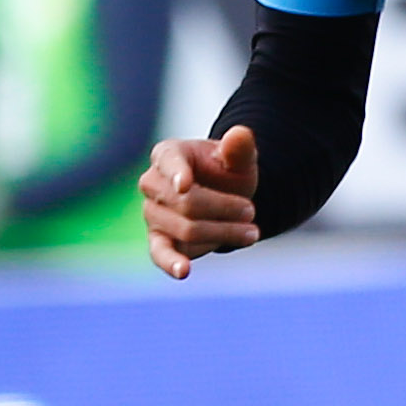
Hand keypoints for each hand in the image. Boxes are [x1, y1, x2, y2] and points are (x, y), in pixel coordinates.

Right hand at [144, 128, 259, 280]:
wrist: (228, 196)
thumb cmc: (228, 171)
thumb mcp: (240, 158)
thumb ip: (240, 147)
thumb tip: (240, 134)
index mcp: (167, 154)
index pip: (168, 161)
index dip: (177, 174)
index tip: (185, 186)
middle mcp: (153, 183)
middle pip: (187, 202)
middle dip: (225, 209)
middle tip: (252, 212)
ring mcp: (153, 213)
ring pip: (187, 229)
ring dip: (223, 233)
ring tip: (251, 233)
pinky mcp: (159, 240)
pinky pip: (160, 253)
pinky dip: (171, 263)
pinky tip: (184, 271)